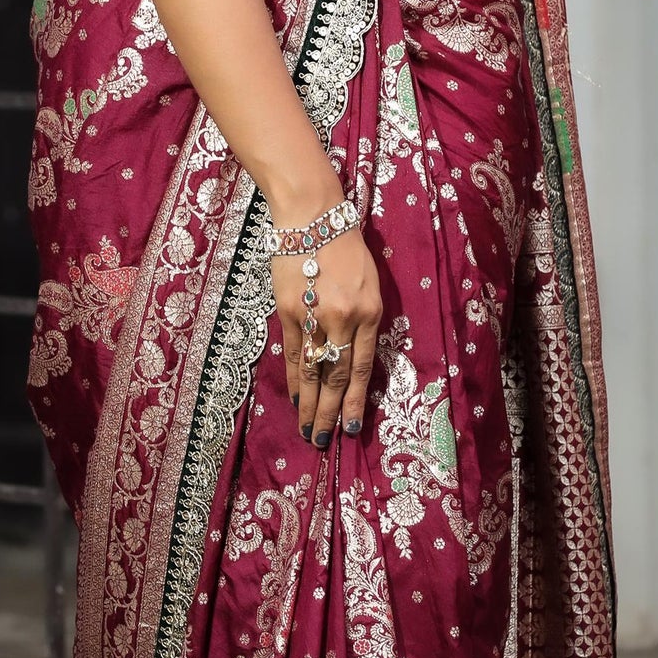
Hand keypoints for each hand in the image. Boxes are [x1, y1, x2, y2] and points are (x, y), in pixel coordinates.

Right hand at [271, 228, 381, 444]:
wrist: (313, 216)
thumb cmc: (346, 248)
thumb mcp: (370, 283)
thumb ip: (365, 320)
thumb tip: (354, 360)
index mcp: (369, 312)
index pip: (362, 368)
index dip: (355, 402)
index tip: (352, 429)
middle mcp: (343, 318)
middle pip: (336, 376)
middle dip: (330, 412)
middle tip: (322, 441)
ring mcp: (313, 315)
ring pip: (313, 370)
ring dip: (310, 404)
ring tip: (307, 430)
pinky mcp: (288, 310)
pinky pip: (293, 352)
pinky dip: (295, 378)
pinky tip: (296, 398)